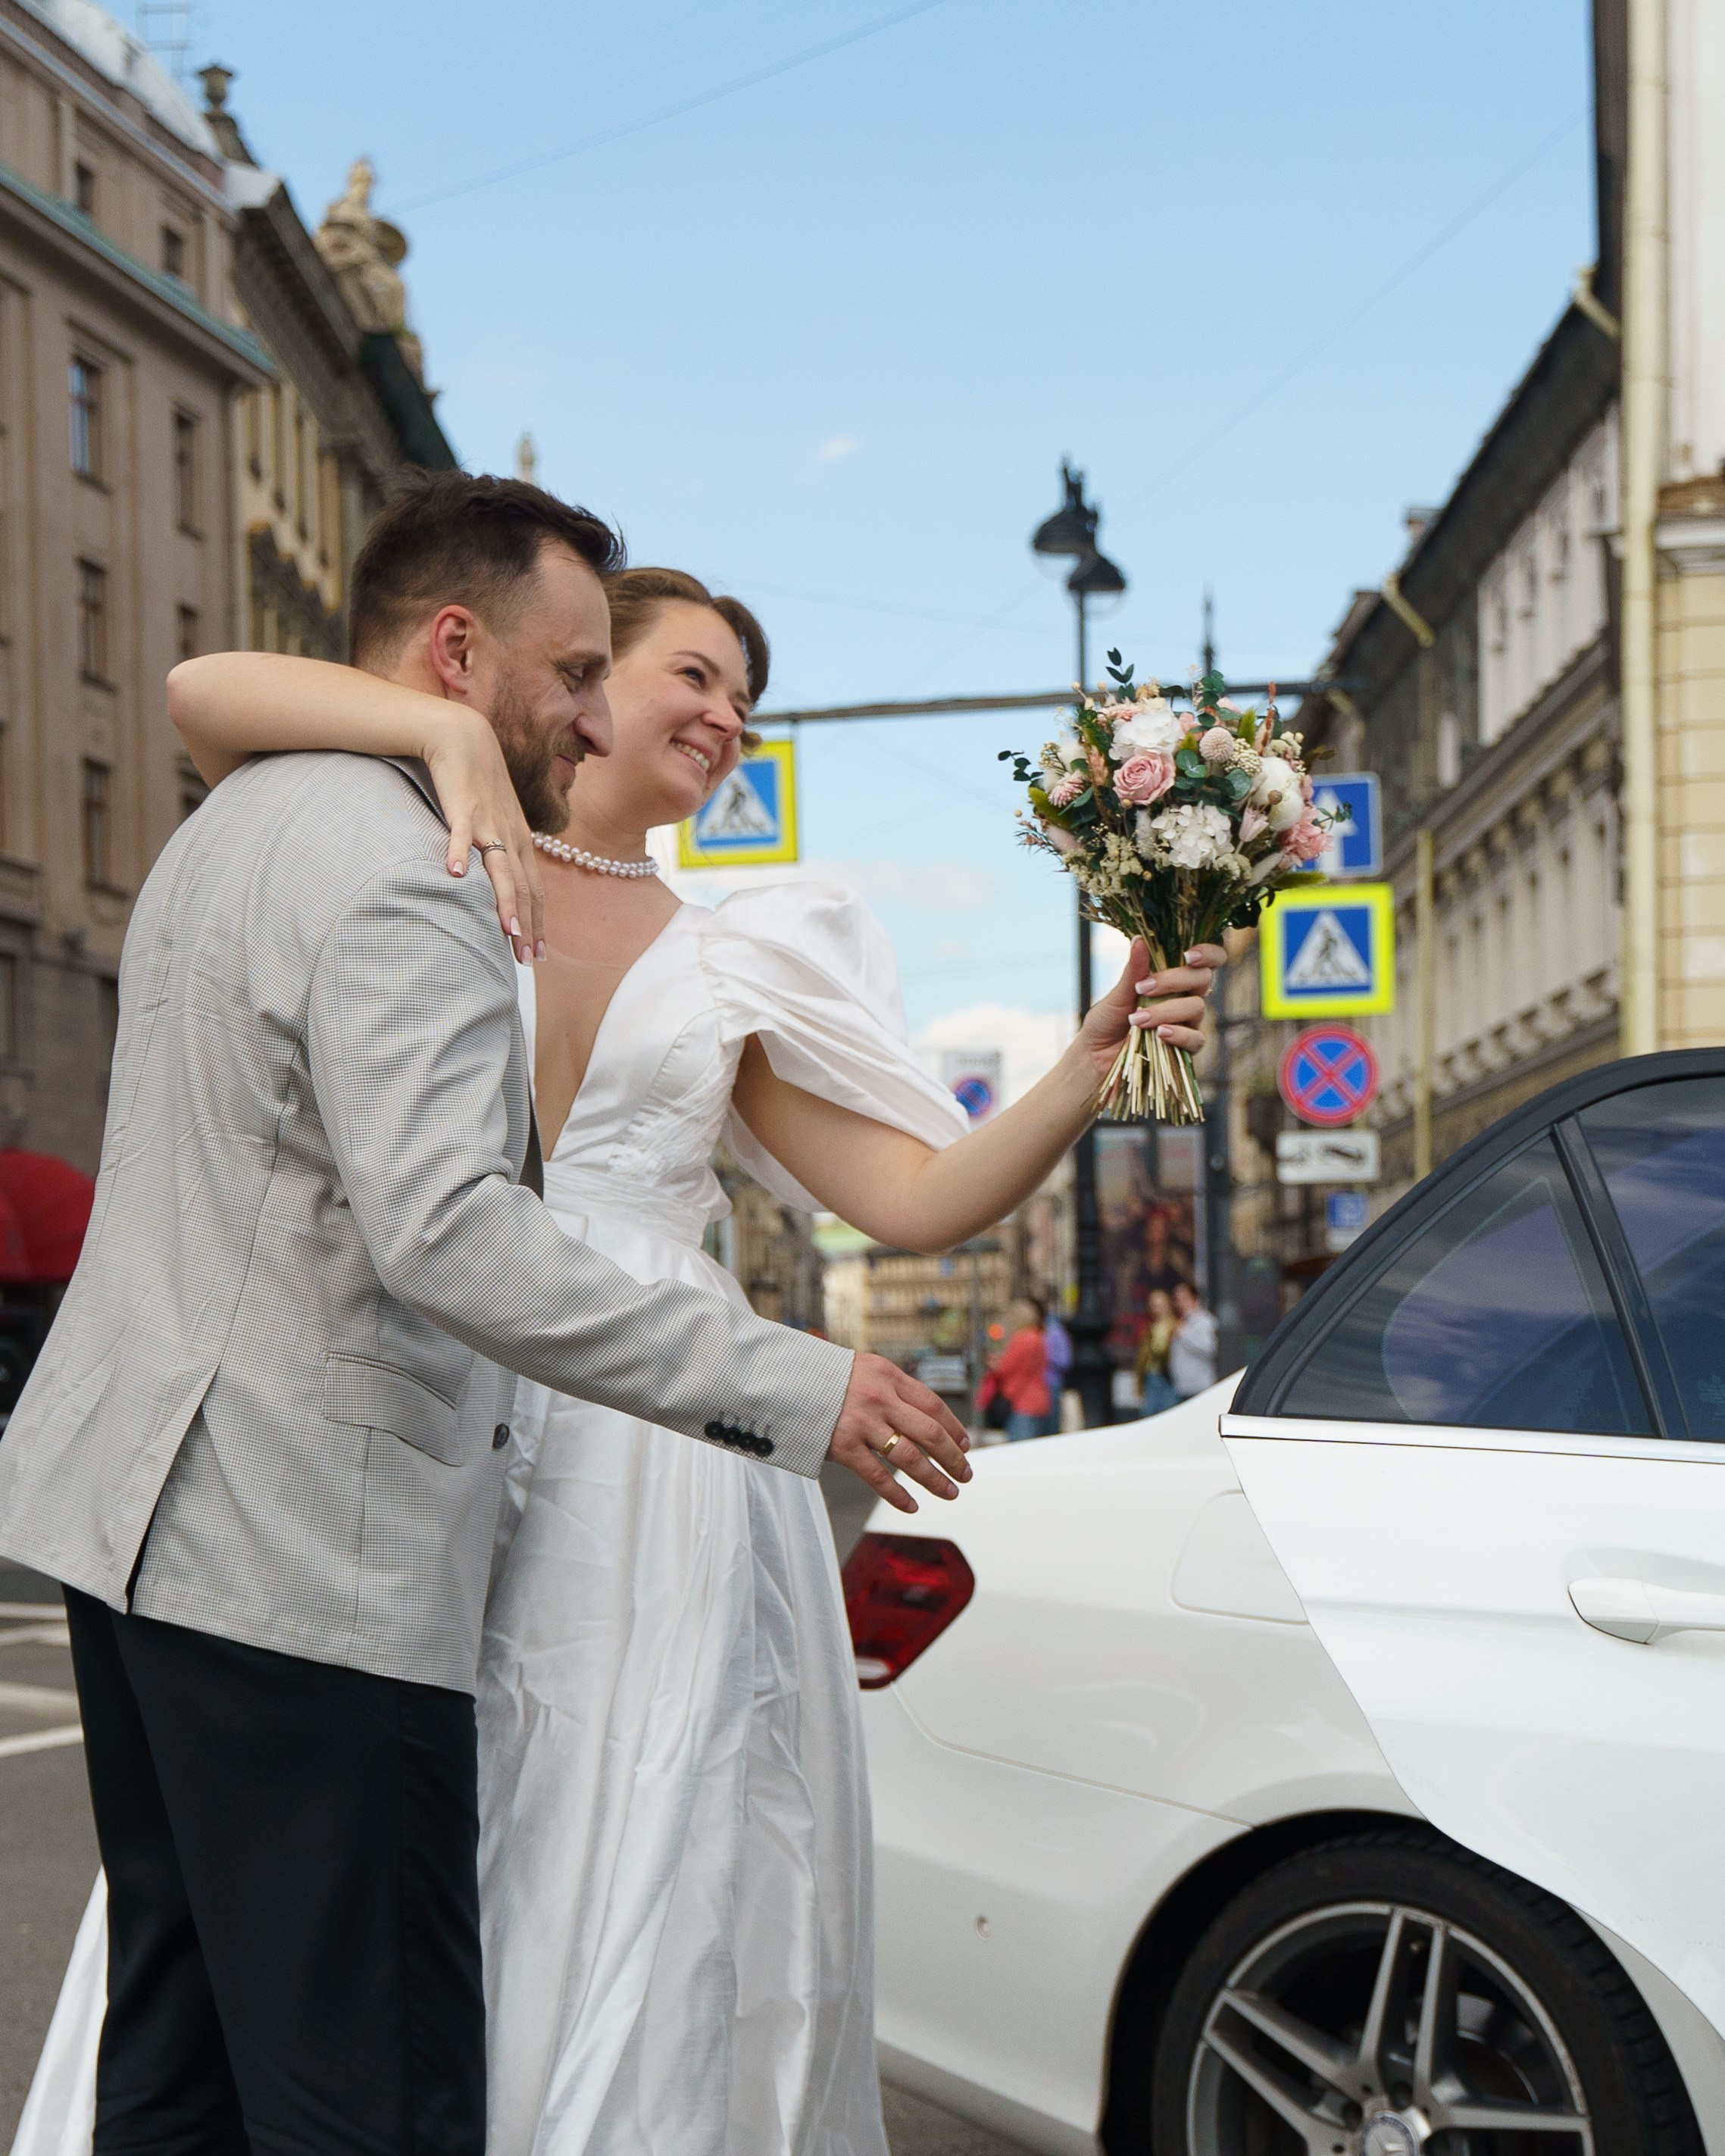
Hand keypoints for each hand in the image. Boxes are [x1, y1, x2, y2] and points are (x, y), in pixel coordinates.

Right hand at [423, 709, 545, 964]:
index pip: (534, 890)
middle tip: (527, 960)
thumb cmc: (479, 783)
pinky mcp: (463, 808)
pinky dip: (458, 853)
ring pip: (501, 869)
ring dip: (504, 902)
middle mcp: (511, 836)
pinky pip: (460, 833)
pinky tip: (454, 874)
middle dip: (527, 927)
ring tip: (506, 932)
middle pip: (523, 889)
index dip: (538, 923)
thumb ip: (499, 850)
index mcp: (521, 842)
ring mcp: (489, 823)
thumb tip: (497, 882)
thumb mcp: (497, 820)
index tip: (539, 954)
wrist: (465, 739)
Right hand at [828, 1353, 973, 1514]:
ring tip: (949, 1493)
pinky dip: (898, 1495)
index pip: (933, 1405)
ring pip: (910, 1457)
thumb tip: (924, 1417)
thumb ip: (892, 1389)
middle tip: (966, 1474)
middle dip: (953, 1458)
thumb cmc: (825, 1377)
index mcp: (889, 1376)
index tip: (965, 1445)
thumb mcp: (864, 1369)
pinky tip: (912, 1506)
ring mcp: (862, 1423)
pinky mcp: (843, 1446)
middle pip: (930, 1433)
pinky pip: (878, 1476)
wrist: (782, 1379)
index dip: (954, 1428)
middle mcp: (880, 1398)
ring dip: (934, 1479)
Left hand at [1077, 937, 1223, 1076]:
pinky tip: (1159, 1033)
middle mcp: (1186, 998)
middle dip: (1174, 980)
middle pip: (1202, 978)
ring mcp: (1187, 1023)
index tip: (1188, 955)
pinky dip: (1178, 1034)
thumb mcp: (1117, 994)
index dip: (1208, 953)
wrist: (1095, 1056)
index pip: (1207, 960)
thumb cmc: (1107, 1022)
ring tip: (1136, 1019)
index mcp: (1173, 979)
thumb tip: (1139, 939)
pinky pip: (1196, 1039)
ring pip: (1197, 1007)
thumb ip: (1133, 971)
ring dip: (1165, 1010)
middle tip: (1143, 988)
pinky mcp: (1185, 1049)